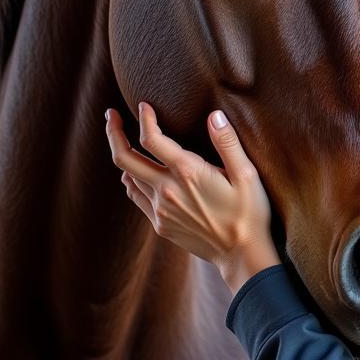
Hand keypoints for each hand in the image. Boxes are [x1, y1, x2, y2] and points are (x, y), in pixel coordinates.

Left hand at [104, 103, 279, 293]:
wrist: (240, 254)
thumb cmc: (249, 213)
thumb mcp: (246, 175)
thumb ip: (227, 143)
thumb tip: (214, 116)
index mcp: (187, 173)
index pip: (151, 139)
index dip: (144, 119)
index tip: (144, 105)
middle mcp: (167, 190)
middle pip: (124, 158)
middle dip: (114, 132)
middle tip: (111, 115)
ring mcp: (161, 209)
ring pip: (127, 177)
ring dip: (122, 155)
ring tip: (123, 139)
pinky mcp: (160, 224)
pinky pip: (135, 196)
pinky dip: (130, 179)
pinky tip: (134, 172)